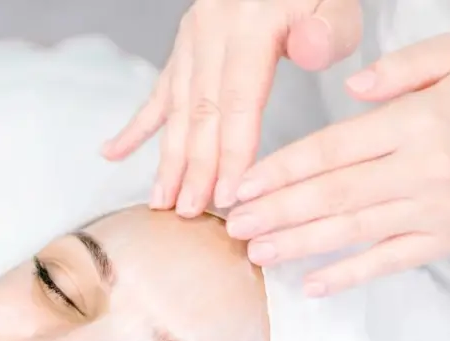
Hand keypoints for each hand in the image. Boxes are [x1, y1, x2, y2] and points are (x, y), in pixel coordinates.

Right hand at [101, 0, 361, 215]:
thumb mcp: (337, 1)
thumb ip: (327, 31)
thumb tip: (305, 52)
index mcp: (251, 22)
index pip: (239, 99)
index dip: (230, 152)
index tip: (226, 195)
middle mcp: (213, 29)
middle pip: (201, 111)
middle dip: (193, 167)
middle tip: (188, 211)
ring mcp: (192, 38)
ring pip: (177, 108)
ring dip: (167, 157)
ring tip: (161, 201)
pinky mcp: (184, 46)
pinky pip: (158, 91)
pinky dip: (136, 127)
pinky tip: (111, 153)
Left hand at [227, 34, 449, 296]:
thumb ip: (400, 67)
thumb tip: (351, 87)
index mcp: (415, 124)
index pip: (334, 149)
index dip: (284, 169)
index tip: (244, 185)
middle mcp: (421, 171)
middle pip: (334, 195)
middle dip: (277, 212)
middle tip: (233, 225)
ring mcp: (431, 213)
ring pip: (352, 231)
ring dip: (298, 244)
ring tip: (255, 251)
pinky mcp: (440, 244)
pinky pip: (387, 264)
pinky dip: (348, 276)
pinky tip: (310, 285)